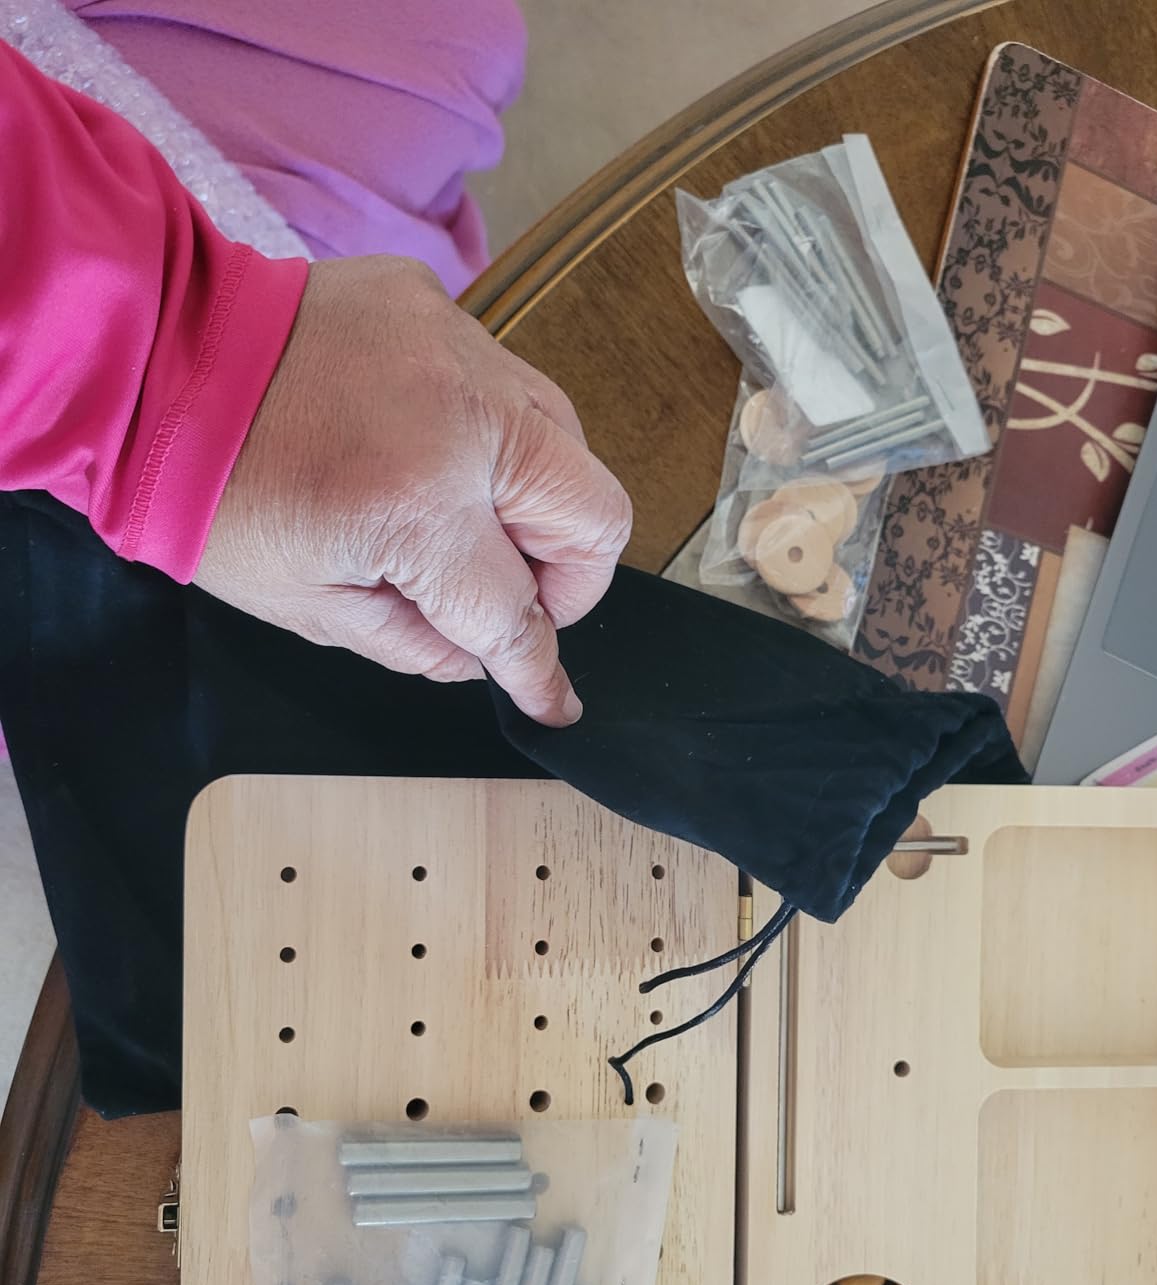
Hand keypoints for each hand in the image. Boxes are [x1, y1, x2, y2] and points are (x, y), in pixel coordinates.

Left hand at [198, 256, 631, 725]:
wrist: (151, 359)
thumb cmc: (213, 494)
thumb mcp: (305, 607)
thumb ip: (413, 645)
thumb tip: (483, 658)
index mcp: (420, 510)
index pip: (517, 612)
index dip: (536, 670)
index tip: (549, 698)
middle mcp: (466, 420)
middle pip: (595, 515)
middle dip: (570, 580)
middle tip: (515, 598)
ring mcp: (460, 349)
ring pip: (569, 441)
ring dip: (541, 501)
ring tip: (473, 523)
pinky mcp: (439, 304)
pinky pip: (507, 383)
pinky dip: (490, 432)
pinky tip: (427, 447)